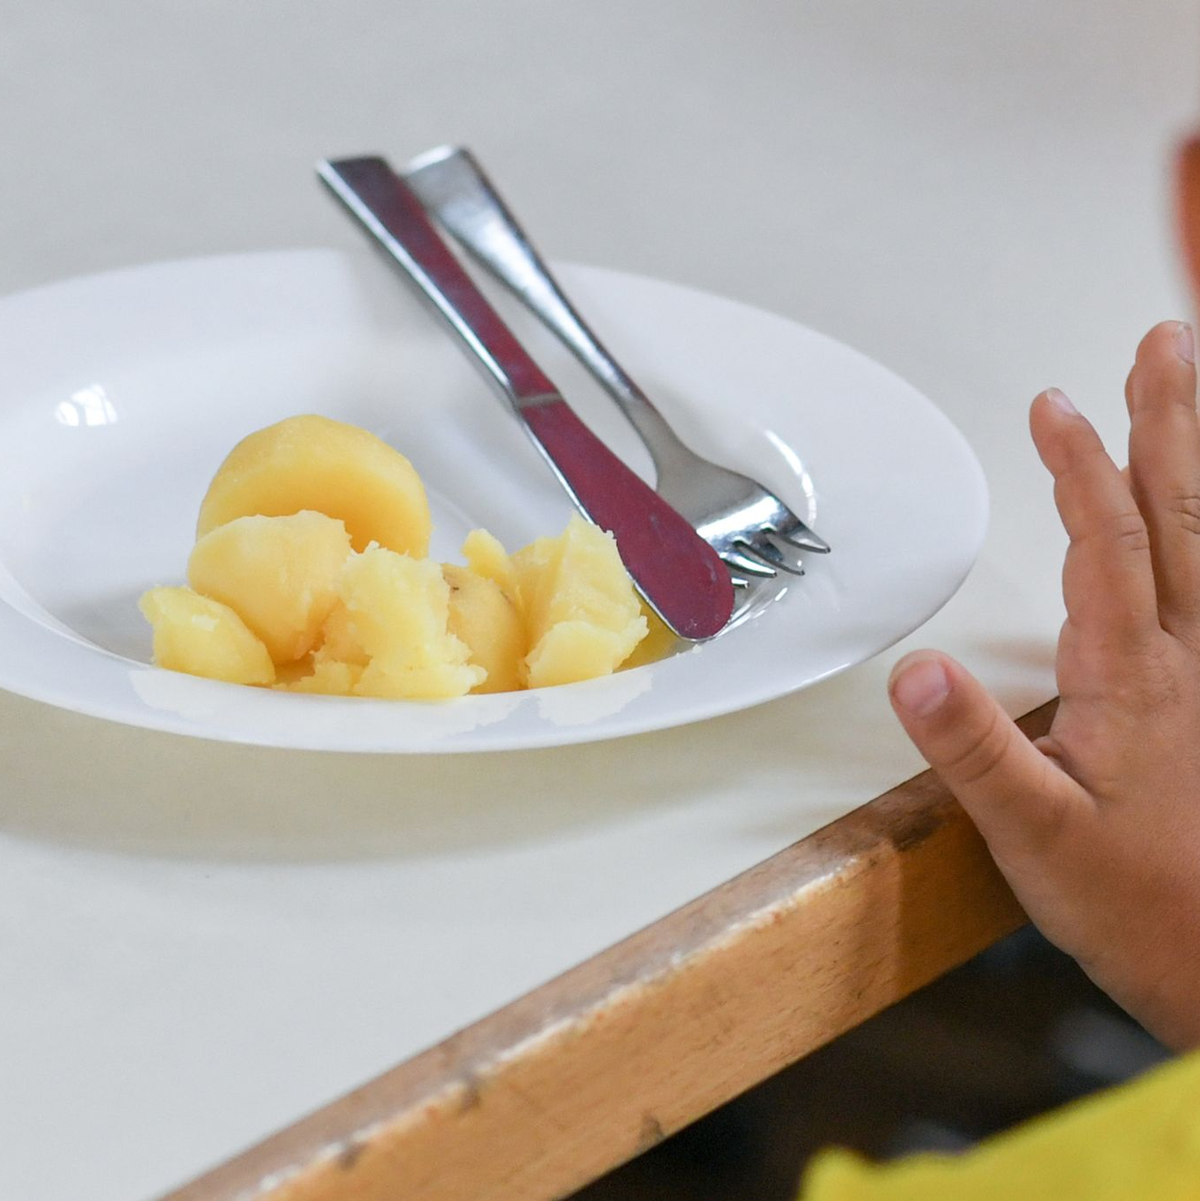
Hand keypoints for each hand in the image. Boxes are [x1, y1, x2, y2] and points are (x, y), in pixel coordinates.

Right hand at [889, 320, 1199, 1048]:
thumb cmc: (1145, 910)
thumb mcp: (1036, 838)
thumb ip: (975, 751)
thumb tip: (918, 670)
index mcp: (1133, 679)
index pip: (1105, 543)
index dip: (1080, 467)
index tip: (1056, 405)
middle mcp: (1186, 663)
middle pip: (1178, 517)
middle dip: (1165, 425)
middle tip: (1162, 348)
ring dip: (1197, 463)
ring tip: (1190, 396)